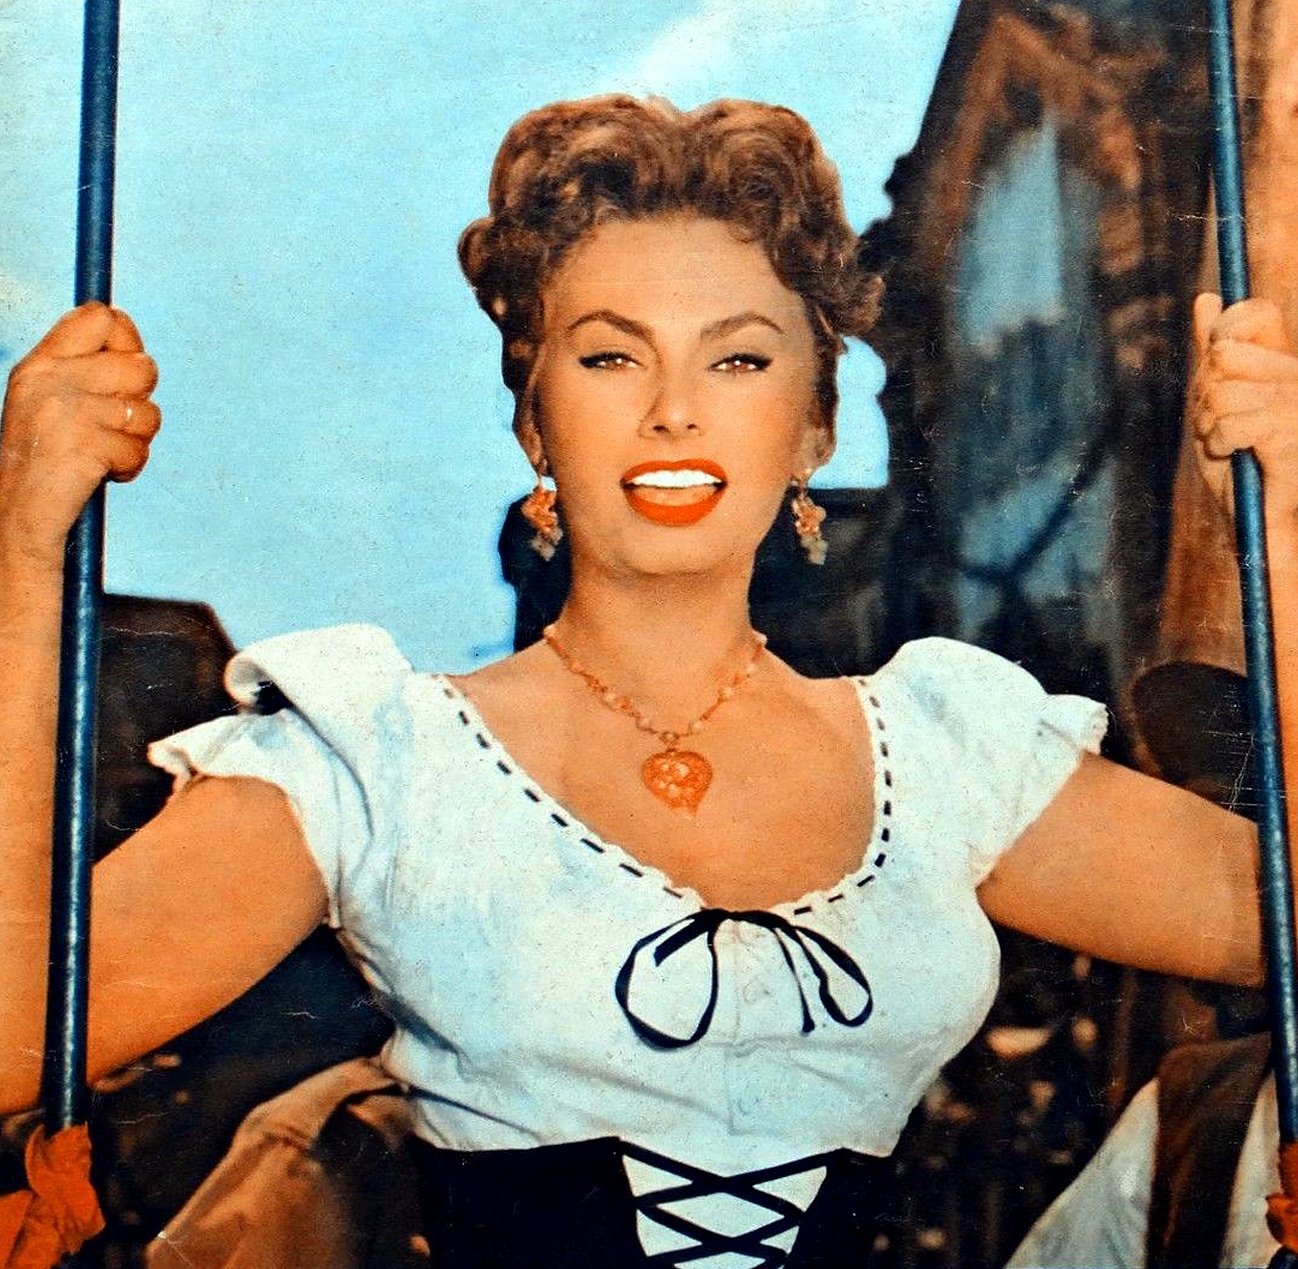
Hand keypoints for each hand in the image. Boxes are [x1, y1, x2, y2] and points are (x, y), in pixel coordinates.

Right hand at [0, 303, 159, 569]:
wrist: (16, 513)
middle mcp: (52, 380)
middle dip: (140, 400)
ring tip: (103, 451)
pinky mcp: (89, 444)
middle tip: (113, 424)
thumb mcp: (48, 400)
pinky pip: (140, 449)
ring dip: (136, 439)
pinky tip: (102, 472)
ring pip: (148, 412)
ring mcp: (69, 412)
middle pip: (142, 365)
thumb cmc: (43, 458)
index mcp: (41, 363)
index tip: (123, 373)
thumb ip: (83, 370)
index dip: (127, 341)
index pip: (101, 318)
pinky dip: (130, 467)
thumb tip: (135, 348)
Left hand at [1191, 292, 1297, 525]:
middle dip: (1203, 391)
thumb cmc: (1239, 458)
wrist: (1261, 515)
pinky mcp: (1290, 437)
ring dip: (1208, 423)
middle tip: (1217, 420)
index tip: (1217, 371)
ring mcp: (1297, 404)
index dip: (1222, 334)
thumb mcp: (1218, 398)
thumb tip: (1206, 299)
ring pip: (1219, 393)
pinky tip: (1232, 453)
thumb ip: (1213, 348)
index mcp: (1285, 360)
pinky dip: (1218, 442)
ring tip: (1225, 442)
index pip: (1254, 313)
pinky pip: (1229, 424)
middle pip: (1222, 355)